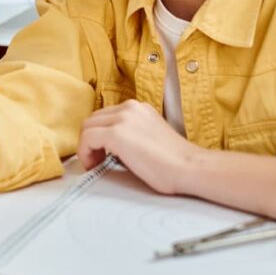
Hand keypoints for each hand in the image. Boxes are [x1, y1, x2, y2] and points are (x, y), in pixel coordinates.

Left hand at [77, 100, 195, 194]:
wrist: (190, 167)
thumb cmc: (175, 161)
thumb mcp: (150, 136)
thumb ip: (132, 134)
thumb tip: (112, 147)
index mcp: (139, 108)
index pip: (106, 116)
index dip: (99, 134)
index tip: (102, 153)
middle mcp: (130, 108)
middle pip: (93, 119)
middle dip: (90, 139)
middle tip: (97, 160)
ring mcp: (122, 118)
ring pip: (87, 127)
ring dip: (87, 146)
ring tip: (97, 164)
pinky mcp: (116, 133)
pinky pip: (86, 139)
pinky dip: (85, 153)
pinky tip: (95, 166)